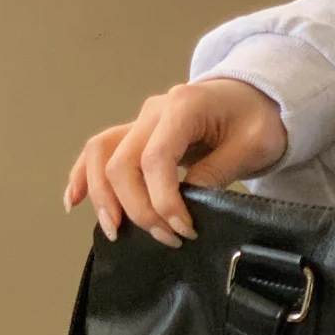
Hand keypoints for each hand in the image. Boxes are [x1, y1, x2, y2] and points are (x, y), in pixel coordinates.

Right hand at [64, 78, 287, 245]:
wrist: (260, 96)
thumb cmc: (260, 120)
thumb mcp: (252, 146)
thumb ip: (216, 172)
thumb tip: (185, 204)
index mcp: (184, 106)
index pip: (156, 159)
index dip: (163, 200)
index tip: (184, 229)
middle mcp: (154, 111)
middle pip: (123, 162)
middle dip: (139, 208)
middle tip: (168, 238)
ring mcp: (141, 121)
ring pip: (101, 155)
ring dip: (104, 197)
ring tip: (116, 232)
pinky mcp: (137, 134)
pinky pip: (99, 151)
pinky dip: (82, 176)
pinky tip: (74, 202)